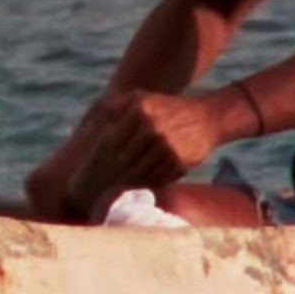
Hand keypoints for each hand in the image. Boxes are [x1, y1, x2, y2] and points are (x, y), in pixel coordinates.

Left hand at [57, 89, 228, 219]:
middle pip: (123, 160)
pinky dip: (144, 186)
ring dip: (124, 184)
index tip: (88, 173)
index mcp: (139, 111)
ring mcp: (165, 145)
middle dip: (109, 176)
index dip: (98, 160)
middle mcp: (152, 128)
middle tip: (92, 192)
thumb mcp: (142, 98)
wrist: (206, 118)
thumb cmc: (168, 108)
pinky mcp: (178, 161)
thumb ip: (119, 105)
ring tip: (110, 195)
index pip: (112, 141)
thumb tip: (101, 116)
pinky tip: (134, 191)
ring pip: (138, 172)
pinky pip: (156, 178)